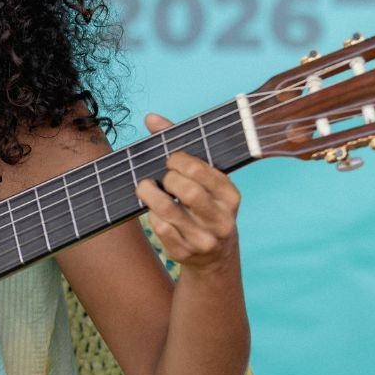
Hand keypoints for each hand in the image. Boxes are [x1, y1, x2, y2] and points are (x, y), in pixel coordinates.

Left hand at [135, 113, 241, 271]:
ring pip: (169, 210)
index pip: (200, 170)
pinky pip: (160, 229)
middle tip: (163, 177)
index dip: (178, 160)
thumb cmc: (204, 206)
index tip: (171, 160)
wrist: (214, 256)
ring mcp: (204, 239)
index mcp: (230, 196)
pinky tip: (154, 211)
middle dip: (167, 178)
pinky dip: (151, 215)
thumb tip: (151, 118)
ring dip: (149, 194)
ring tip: (145, 187)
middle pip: (187, 190)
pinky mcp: (185, 253)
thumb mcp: (203, 180)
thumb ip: (179, 146)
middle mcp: (221, 219)